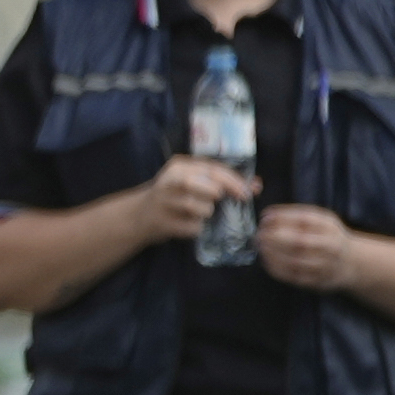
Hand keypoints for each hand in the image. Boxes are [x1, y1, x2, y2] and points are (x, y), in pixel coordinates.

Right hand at [124, 155, 255, 243]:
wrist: (139, 215)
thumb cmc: (173, 197)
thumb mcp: (192, 182)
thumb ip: (220, 182)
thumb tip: (255, 185)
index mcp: (179, 166)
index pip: (212, 168)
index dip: (233, 180)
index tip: (248, 192)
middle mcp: (170, 180)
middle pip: (204, 184)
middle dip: (222, 193)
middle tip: (230, 201)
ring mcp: (164, 202)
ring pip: (198, 207)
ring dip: (207, 212)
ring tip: (203, 213)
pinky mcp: (162, 222)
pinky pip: (191, 227)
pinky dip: (197, 229)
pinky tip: (192, 226)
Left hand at [255, 205, 359, 293]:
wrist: (350, 262)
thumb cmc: (327, 237)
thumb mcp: (321, 220)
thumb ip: (298, 216)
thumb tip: (268, 216)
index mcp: (329, 226)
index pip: (304, 219)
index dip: (281, 218)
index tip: (264, 217)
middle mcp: (329, 245)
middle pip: (298, 241)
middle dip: (274, 237)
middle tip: (258, 235)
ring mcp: (324, 265)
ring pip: (295, 260)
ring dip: (273, 254)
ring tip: (261, 248)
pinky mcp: (317, 281)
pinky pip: (294, 276)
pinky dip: (277, 268)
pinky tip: (267, 261)